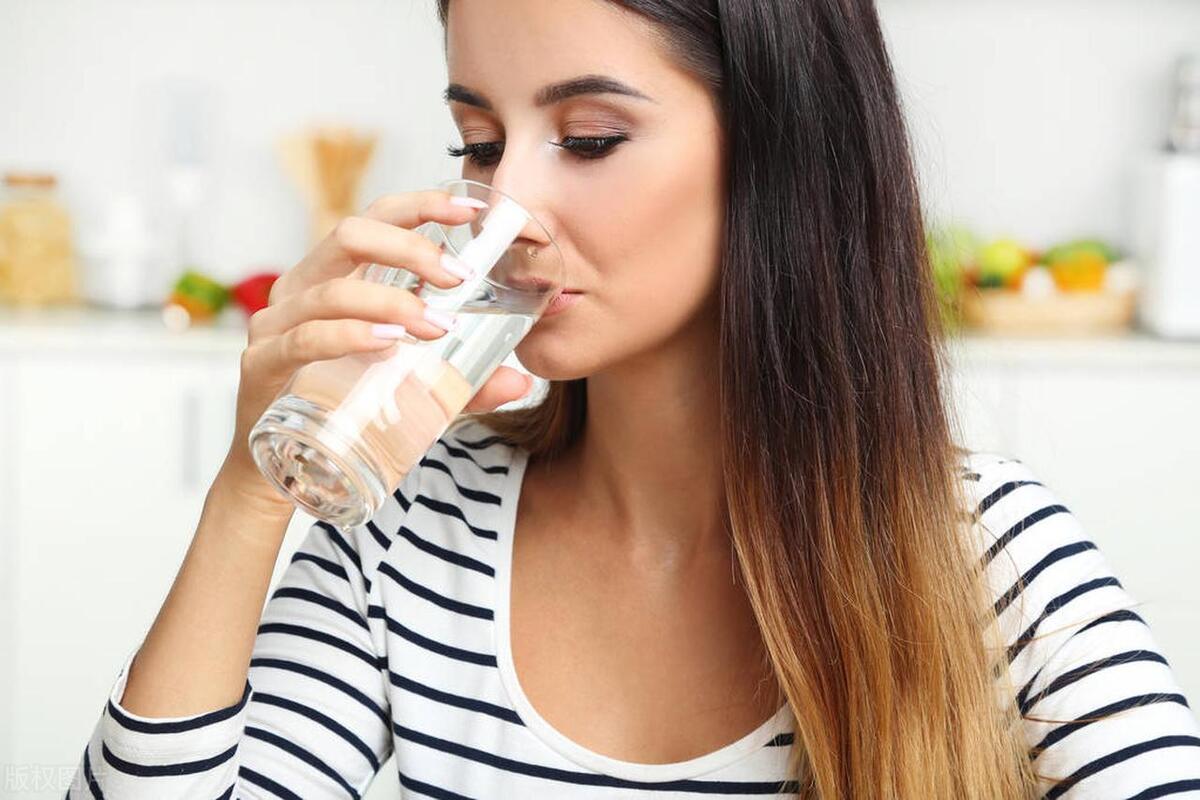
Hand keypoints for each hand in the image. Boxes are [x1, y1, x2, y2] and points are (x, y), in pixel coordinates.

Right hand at [217, 190, 535, 512]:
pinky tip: (386, 345)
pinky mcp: (262, 367)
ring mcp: (276, 325)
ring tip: (437, 325)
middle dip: (411, 247)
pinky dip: (350, 336)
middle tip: (460, 277)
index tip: (472, 210)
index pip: (376, 219)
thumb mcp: (412, 390)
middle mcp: (301, 289)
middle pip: (351, 235)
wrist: (281, 472)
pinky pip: (306, 339)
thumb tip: (522, 382)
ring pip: (332, 291)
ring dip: (391, 301)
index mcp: (335, 277)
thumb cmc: (343, 412)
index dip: (421, 205)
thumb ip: (464, 383)